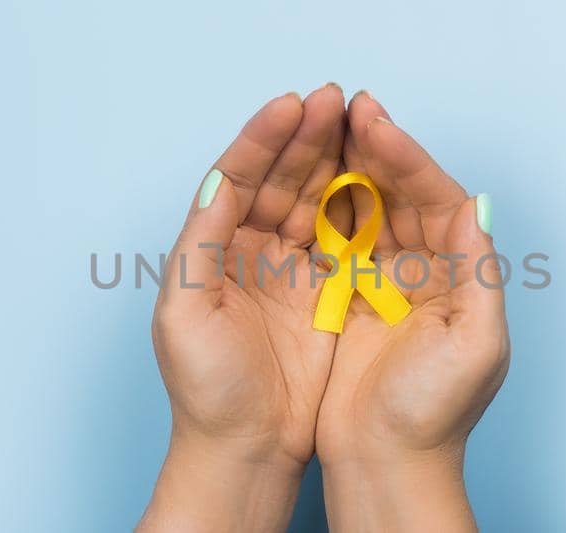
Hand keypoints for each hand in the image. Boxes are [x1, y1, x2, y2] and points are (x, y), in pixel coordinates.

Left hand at [138, 84, 349, 531]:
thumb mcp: (185, 311)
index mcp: (212, 248)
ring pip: (316, 199)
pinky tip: (379, 176)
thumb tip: (218, 180)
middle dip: (307, 136)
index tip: (292, 105)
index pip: (237, 176)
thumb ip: (201, 244)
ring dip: (336, 160)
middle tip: (336, 99)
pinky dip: (362, 204)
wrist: (247, 448)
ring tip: (361, 122)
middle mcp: (251, 250)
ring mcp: (293, 270)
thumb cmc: (205, 388)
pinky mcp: (328, 294)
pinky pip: (347, 237)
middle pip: (280, 178)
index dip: (263, 138)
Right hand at [315, 92, 510, 531]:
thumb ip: (479, 273)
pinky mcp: (349, 299)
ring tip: (321, 125)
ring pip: (367, 207)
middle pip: (401, 192)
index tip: (373, 122)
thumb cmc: (433, 415)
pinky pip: (336, 238)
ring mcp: (387, 283)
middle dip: (373, 147)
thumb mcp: (476, 344)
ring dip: (346, 166)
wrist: (386, 465)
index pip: (436, 197)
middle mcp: (428, 270)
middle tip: (344, 105)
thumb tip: (477, 206)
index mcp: (461, 274)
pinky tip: (303, 177)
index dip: (406, 156)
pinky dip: (322, 205)